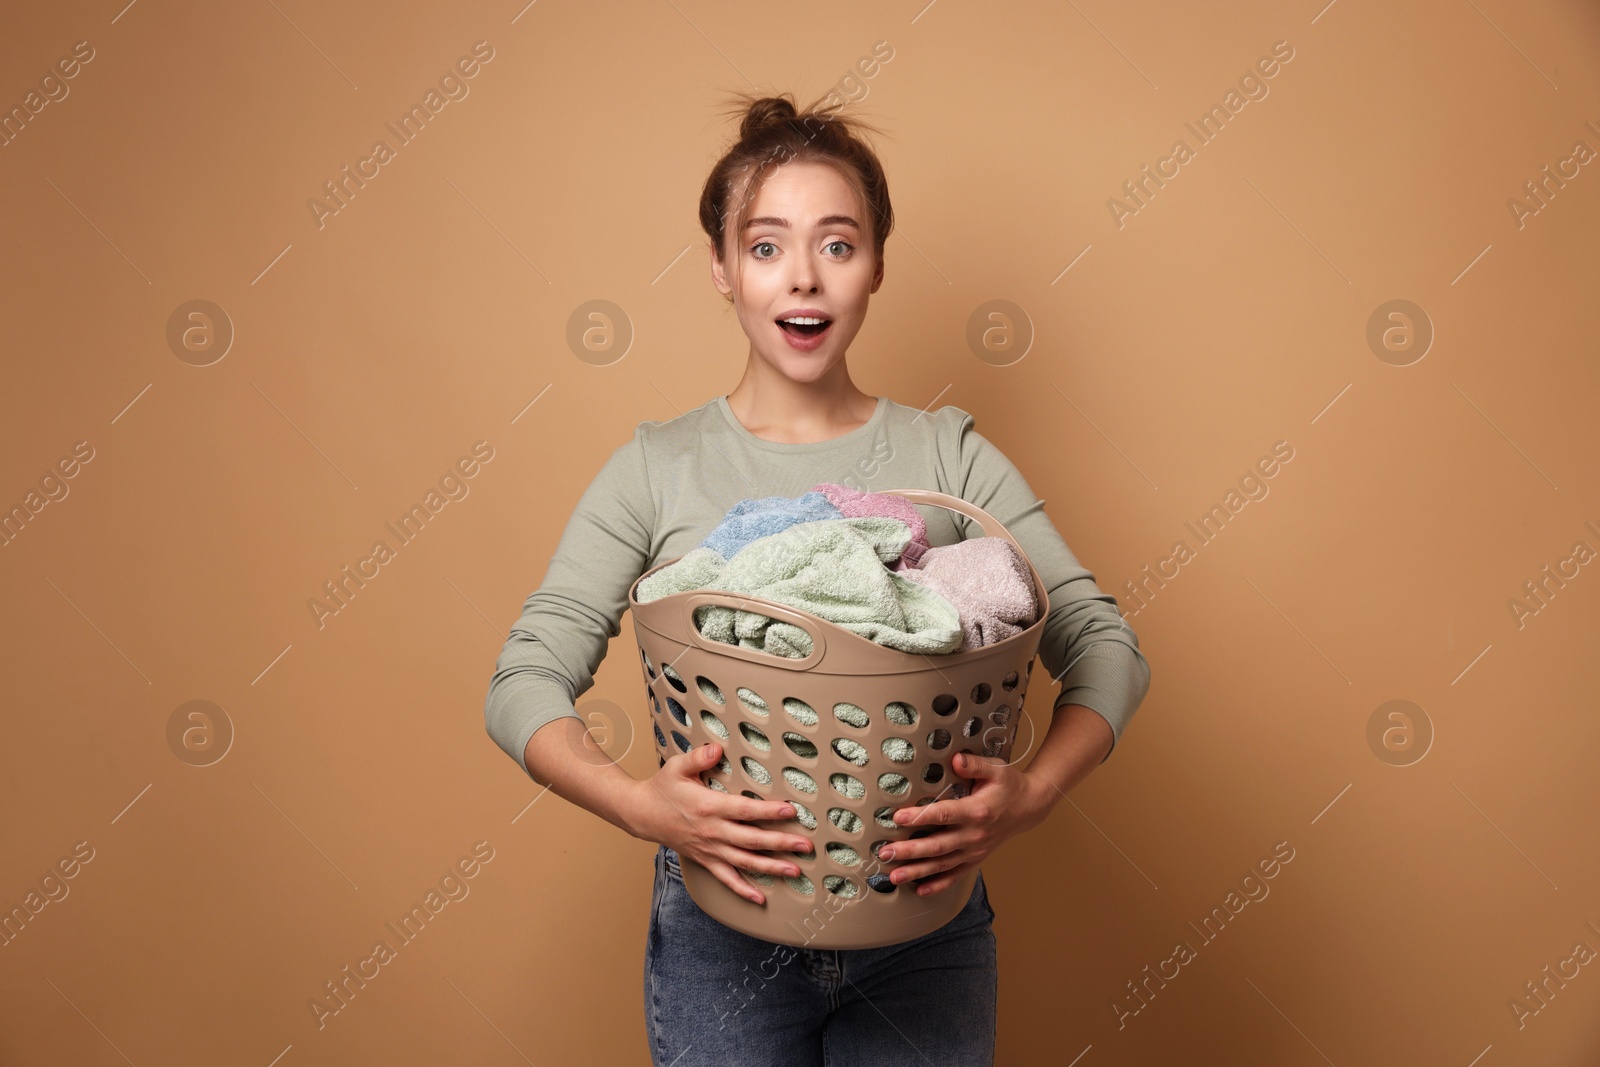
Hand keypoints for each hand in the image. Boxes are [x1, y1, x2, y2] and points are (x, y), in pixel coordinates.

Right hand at [628, 741, 813, 904]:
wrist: (642, 814)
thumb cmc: (664, 788)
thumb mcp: (677, 766)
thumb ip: (699, 757)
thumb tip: (717, 748)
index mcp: (709, 807)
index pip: (744, 810)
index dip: (768, 812)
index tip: (790, 810)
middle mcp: (712, 831)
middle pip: (752, 840)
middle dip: (781, 844)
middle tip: (806, 845)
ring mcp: (710, 849)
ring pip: (744, 862)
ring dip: (771, 868)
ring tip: (795, 871)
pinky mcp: (705, 860)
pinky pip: (726, 879)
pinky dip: (743, 890)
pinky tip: (760, 898)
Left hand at [877, 751, 1053, 895]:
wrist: (1030, 807)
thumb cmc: (1009, 785)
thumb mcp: (997, 769)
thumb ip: (975, 764)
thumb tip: (955, 759)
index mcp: (977, 811)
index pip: (944, 815)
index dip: (920, 817)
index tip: (897, 817)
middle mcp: (975, 835)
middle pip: (938, 846)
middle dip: (910, 851)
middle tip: (885, 853)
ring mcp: (975, 850)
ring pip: (942, 865)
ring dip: (917, 871)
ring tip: (894, 876)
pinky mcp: (976, 858)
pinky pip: (955, 875)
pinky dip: (938, 885)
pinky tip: (919, 890)